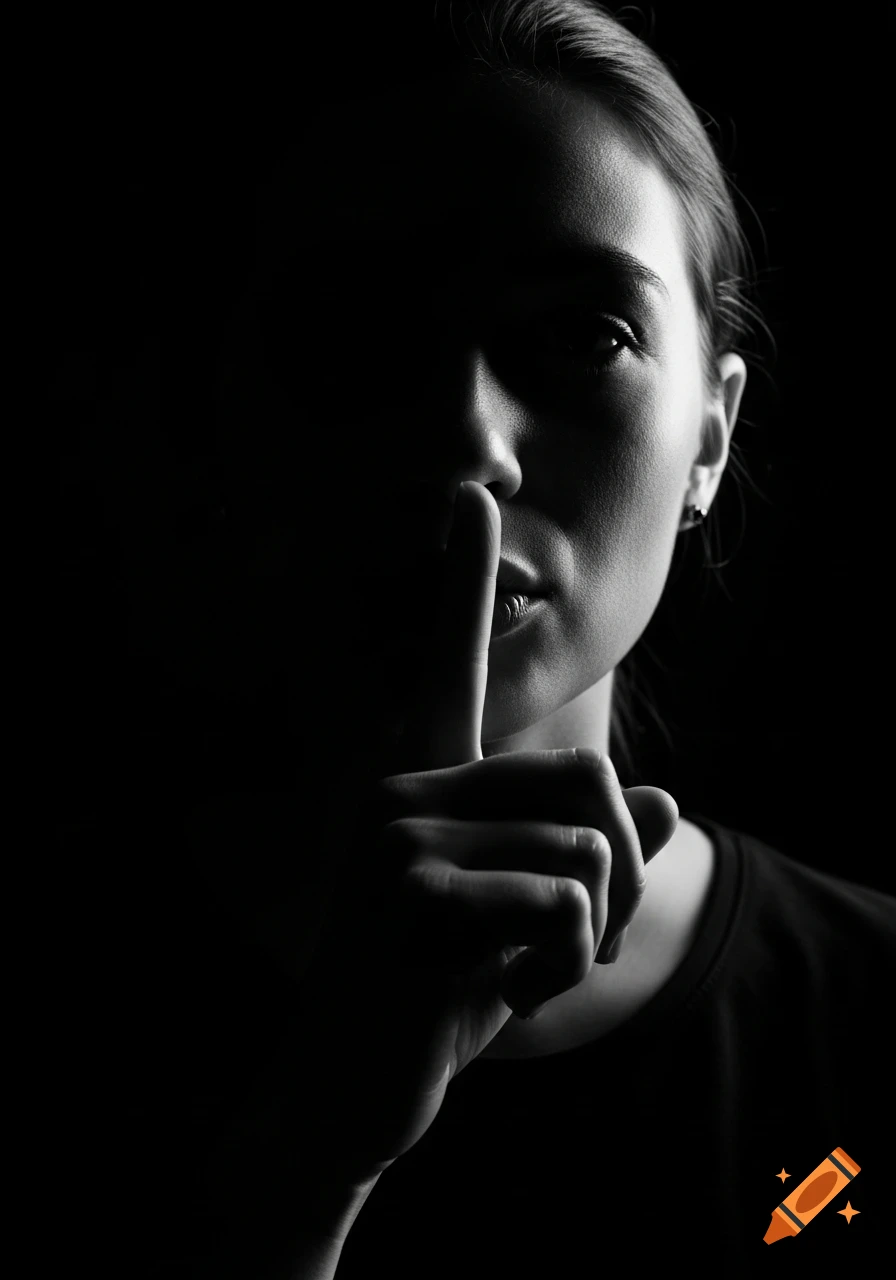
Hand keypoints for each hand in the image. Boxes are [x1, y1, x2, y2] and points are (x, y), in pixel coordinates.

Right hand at [233, 480, 677, 1190]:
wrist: (349, 1088)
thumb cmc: (435, 995)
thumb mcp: (525, 924)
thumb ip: (589, 858)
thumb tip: (669, 804)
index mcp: (424, 780)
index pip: (448, 661)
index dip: (460, 579)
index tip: (467, 496)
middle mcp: (404, 785)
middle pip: (588, 774)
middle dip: (621, 869)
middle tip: (585, 935)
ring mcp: (400, 832)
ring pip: (588, 844)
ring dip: (595, 928)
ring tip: (535, 969)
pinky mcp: (413, 890)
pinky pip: (562, 899)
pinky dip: (567, 962)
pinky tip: (506, 995)